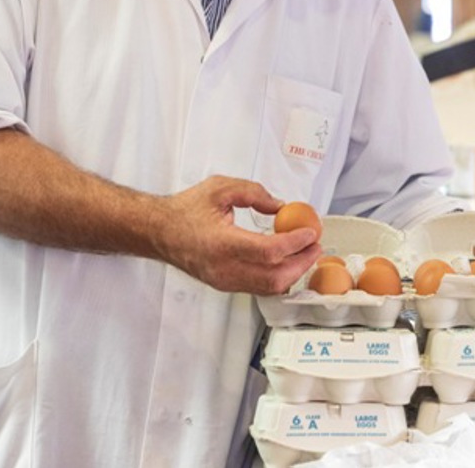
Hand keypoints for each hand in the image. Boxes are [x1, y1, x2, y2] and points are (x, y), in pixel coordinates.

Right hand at [158, 176, 320, 294]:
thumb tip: (281, 207)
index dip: (295, 244)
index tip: (310, 233)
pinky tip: (287, 261)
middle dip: (302, 261)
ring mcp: (224, 281)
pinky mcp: (225, 286)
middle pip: (275, 276)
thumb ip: (254, 193)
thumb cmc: (185, 210)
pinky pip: (259, 288)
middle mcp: (223, 267)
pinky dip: (279, 277)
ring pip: (269, 287)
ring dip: (293, 272)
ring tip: (306, 253)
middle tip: (315, 245)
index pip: (268, 251)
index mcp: (221, 243)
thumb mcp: (220, 187)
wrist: (159, 231)